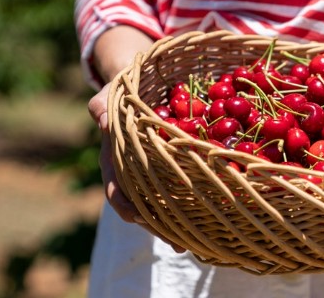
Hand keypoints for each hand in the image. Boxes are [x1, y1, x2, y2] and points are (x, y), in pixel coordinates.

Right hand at [89, 26, 184, 252]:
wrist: (146, 81)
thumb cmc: (124, 88)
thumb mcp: (112, 93)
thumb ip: (104, 105)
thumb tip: (100, 117)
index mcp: (118, 160)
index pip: (117, 188)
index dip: (126, 204)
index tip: (136, 217)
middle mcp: (140, 171)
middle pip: (147, 206)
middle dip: (162, 225)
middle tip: (180, 242)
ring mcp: (161, 170)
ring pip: (171, 201)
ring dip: (185, 220)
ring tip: (204, 238)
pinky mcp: (183, 162)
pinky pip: (192, 182)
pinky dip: (203, 196)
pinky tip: (223, 209)